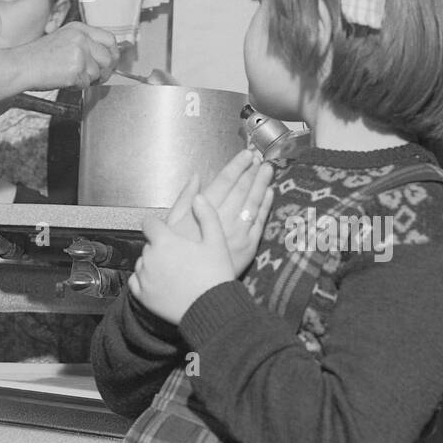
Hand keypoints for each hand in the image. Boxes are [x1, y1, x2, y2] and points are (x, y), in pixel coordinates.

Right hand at [13, 22, 118, 89]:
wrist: (22, 65)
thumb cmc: (39, 56)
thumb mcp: (64, 40)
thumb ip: (85, 44)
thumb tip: (107, 57)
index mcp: (79, 29)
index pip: (109, 39)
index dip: (113, 53)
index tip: (110, 62)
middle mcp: (81, 38)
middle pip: (109, 57)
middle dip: (105, 71)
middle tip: (95, 77)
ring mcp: (79, 53)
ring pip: (98, 73)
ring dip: (87, 79)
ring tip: (69, 75)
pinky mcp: (75, 69)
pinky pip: (86, 83)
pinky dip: (76, 86)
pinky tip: (63, 79)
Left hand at [128, 196, 236, 325]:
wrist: (213, 310)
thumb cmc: (216, 274)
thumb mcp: (216, 242)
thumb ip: (207, 216)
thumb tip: (199, 197)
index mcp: (164, 240)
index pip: (150, 224)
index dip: (158, 227)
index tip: (169, 234)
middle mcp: (149, 256)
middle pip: (149, 245)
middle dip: (160, 247)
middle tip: (179, 258)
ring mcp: (144, 277)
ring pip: (143, 262)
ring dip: (152, 264)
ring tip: (173, 273)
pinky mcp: (142, 296)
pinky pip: (136, 281)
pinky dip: (145, 281)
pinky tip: (161, 284)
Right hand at [164, 149, 273, 276]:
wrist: (193, 287)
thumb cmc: (178, 253)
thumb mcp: (172, 223)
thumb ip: (184, 198)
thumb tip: (195, 176)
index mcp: (204, 211)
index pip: (224, 182)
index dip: (237, 166)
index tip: (246, 154)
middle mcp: (224, 219)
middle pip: (242, 189)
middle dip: (252, 171)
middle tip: (259, 156)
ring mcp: (239, 233)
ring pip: (253, 203)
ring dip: (261, 184)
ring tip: (268, 169)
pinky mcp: (249, 247)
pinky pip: (260, 222)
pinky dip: (266, 206)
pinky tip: (270, 193)